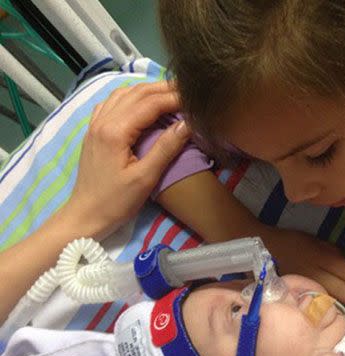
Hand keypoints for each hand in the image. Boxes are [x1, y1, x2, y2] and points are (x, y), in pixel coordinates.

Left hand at [65, 81, 191, 238]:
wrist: (86, 215)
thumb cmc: (116, 201)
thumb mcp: (145, 178)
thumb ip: (166, 148)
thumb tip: (188, 123)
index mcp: (115, 130)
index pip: (150, 103)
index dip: (174, 98)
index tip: (195, 98)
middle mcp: (103, 120)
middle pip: (137, 93)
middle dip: (164, 89)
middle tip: (188, 91)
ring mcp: (95, 124)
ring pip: (124, 94)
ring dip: (148, 90)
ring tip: (171, 94)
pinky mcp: (94, 131)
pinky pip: (113, 103)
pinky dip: (132, 97)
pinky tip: (143, 103)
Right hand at [261, 227, 344, 304]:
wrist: (269, 249)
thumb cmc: (296, 243)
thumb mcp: (320, 243)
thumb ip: (337, 256)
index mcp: (327, 259)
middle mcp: (319, 275)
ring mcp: (309, 287)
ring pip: (334, 302)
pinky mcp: (300, 295)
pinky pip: (320, 305)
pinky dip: (330, 308)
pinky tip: (336, 310)